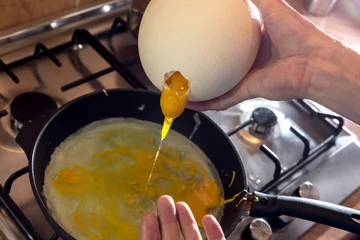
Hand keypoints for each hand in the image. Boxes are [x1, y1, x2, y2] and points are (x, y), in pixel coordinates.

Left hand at [140, 195, 224, 239]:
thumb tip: (146, 218)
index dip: (150, 233)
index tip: (148, 215)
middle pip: (173, 239)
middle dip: (168, 220)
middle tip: (164, 199)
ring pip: (193, 239)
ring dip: (188, 222)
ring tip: (180, 204)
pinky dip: (215, 232)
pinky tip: (208, 218)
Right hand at [187, 0, 332, 110]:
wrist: (313, 63)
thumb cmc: (298, 35)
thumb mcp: (271, 6)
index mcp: (254, 40)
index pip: (228, 38)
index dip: (211, 35)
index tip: (196, 32)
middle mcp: (248, 60)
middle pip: (219, 62)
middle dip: (202, 62)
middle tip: (183, 58)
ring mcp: (246, 77)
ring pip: (217, 84)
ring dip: (199, 86)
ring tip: (179, 85)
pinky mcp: (246, 92)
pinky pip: (221, 100)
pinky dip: (206, 103)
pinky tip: (190, 103)